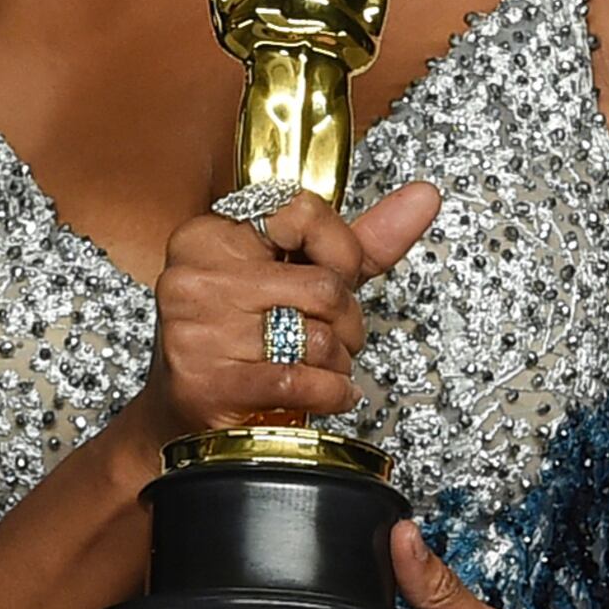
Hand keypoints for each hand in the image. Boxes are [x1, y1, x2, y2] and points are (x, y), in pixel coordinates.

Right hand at [127, 183, 440, 447]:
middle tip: (335, 336)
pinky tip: (327, 393)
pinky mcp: (207, 381)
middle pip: (322, 284)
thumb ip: (359, 241)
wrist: (182, 413)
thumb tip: (425, 196)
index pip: (302, 211)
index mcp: (210, 234)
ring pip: (317, 336)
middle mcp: (195, 274)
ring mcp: (197, 328)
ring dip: (337, 362)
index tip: (338, 276)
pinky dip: (332, 392)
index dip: (340, 250)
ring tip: (316, 366)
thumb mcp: (293, 277)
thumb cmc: (245, 337)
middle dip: (348, 321)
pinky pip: (301, 379)